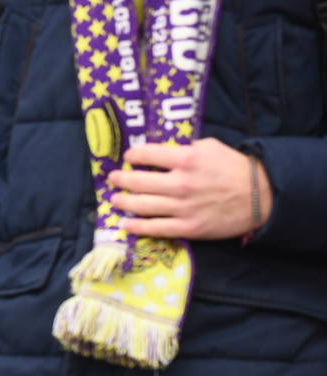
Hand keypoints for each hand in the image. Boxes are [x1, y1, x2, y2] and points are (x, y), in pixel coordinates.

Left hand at [108, 138, 272, 240]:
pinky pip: (156, 228)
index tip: (129, 157)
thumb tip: (159, 153)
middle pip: (138, 181)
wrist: (261, 195)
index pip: (146, 154)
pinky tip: (125, 224)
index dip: (133, 155)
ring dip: (123, 202)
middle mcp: (181, 183)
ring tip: (115, 199)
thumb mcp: (209, 147)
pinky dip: (136, 226)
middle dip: (121, 179)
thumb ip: (183, 149)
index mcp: (186, 159)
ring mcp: (183, 207)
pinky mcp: (189, 227)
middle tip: (114, 178)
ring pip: (142, 205)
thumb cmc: (234, 167)